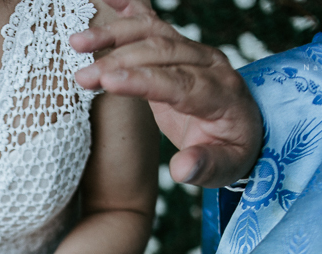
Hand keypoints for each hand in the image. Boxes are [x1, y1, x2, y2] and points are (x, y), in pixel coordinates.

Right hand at [70, 0, 262, 187]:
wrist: (244, 127)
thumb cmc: (230, 150)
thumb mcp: (226, 168)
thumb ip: (207, 166)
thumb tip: (183, 168)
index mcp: (221, 95)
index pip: (180, 82)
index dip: (144, 80)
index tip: (109, 82)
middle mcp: (209, 64)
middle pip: (161, 53)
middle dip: (119, 62)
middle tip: (82, 77)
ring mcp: (193, 50)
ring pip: (153, 32)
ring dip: (114, 34)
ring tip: (77, 42)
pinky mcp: (178, 46)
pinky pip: (152, 20)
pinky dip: (128, 7)